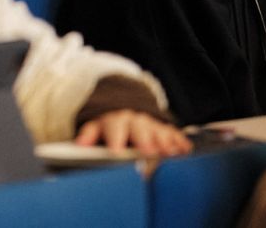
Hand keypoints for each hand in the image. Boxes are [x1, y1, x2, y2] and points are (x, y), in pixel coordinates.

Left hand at [75, 110, 191, 157]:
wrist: (125, 113)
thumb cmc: (108, 129)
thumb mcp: (95, 128)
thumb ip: (88, 136)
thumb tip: (80, 145)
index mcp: (113, 120)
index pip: (113, 127)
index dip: (115, 139)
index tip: (116, 152)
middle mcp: (133, 119)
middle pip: (139, 128)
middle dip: (144, 139)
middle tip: (149, 151)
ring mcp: (150, 124)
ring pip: (158, 131)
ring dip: (164, 141)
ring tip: (170, 152)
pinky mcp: (164, 129)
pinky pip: (173, 134)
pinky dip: (179, 141)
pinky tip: (185, 149)